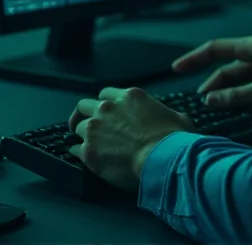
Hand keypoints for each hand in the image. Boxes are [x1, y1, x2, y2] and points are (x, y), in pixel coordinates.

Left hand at [68, 87, 194, 192]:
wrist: (161, 158)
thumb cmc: (172, 138)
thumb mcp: (177, 117)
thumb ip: (165, 114)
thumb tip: (171, 120)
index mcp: (130, 96)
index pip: (105, 93)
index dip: (105, 103)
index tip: (106, 111)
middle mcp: (108, 108)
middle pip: (84, 106)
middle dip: (86, 115)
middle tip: (91, 125)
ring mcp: (96, 129)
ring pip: (78, 127)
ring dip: (84, 135)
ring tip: (91, 144)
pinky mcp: (88, 151)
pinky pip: (74, 149)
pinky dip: (79, 152)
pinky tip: (86, 157)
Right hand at [172, 33, 251, 107]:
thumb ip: (237, 96)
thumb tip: (211, 101)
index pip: (216, 48)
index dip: (194, 59)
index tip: (176, 69)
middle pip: (229, 63)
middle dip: (212, 81)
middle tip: (200, 101)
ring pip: (243, 71)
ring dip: (229, 86)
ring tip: (216, 104)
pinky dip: (244, 86)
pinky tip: (242, 100)